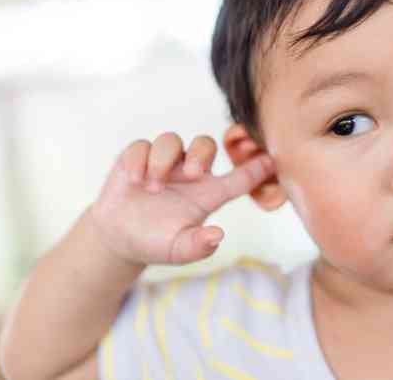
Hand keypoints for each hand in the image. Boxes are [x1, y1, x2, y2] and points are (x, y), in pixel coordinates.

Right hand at [88, 132, 275, 265]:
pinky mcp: (137, 158)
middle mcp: (189, 173)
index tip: (272, 160)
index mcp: (208, 194)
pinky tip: (135, 180)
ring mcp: (164, 163)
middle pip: (205, 145)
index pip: (239, 178)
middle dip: (201, 153)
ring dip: (163, 160)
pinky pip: (142, 145)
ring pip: (171, 141)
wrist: (120, 240)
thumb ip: (198, 246)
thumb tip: (217, 235)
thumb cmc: (157, 242)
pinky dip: (139, 159)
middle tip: (193, 174)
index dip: (256, 169)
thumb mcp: (179, 250)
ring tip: (152, 187)